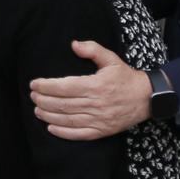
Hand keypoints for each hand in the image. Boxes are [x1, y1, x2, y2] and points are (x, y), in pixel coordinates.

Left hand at [30, 40, 149, 140]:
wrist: (147, 98)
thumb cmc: (126, 77)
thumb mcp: (111, 59)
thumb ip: (92, 49)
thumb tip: (73, 44)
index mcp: (96, 85)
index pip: (64, 86)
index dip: (46, 86)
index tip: (34, 83)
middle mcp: (96, 104)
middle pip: (62, 104)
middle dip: (43, 100)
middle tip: (32, 96)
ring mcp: (99, 119)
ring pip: (67, 119)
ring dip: (48, 115)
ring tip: (37, 110)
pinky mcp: (102, 131)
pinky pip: (79, 134)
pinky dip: (63, 132)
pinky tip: (50, 128)